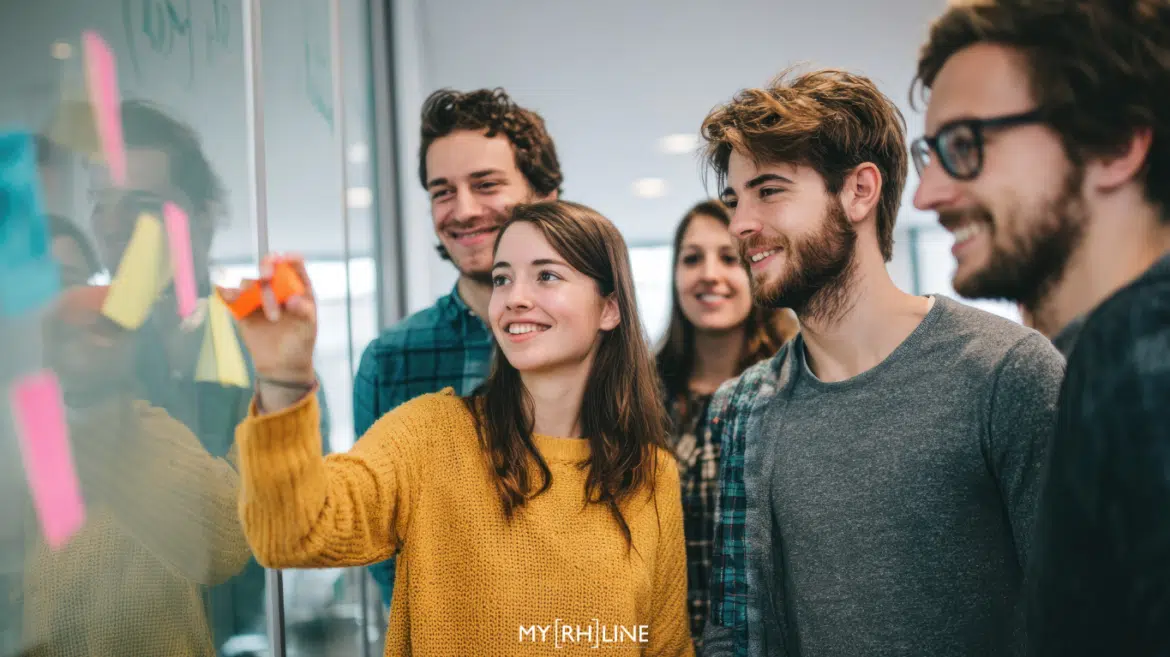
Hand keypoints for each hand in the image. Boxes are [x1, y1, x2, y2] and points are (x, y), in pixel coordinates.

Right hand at [217, 254, 316, 387]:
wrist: (282, 366)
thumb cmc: (300, 343)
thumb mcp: (308, 328)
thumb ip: (304, 312)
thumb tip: (292, 300)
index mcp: (298, 287)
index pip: (294, 264)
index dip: (288, 257)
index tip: (283, 259)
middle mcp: (277, 288)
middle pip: (268, 267)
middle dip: (266, 267)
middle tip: (266, 277)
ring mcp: (259, 298)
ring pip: (250, 283)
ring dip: (252, 291)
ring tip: (267, 314)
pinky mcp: (243, 310)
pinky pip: (232, 297)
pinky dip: (227, 292)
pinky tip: (224, 292)